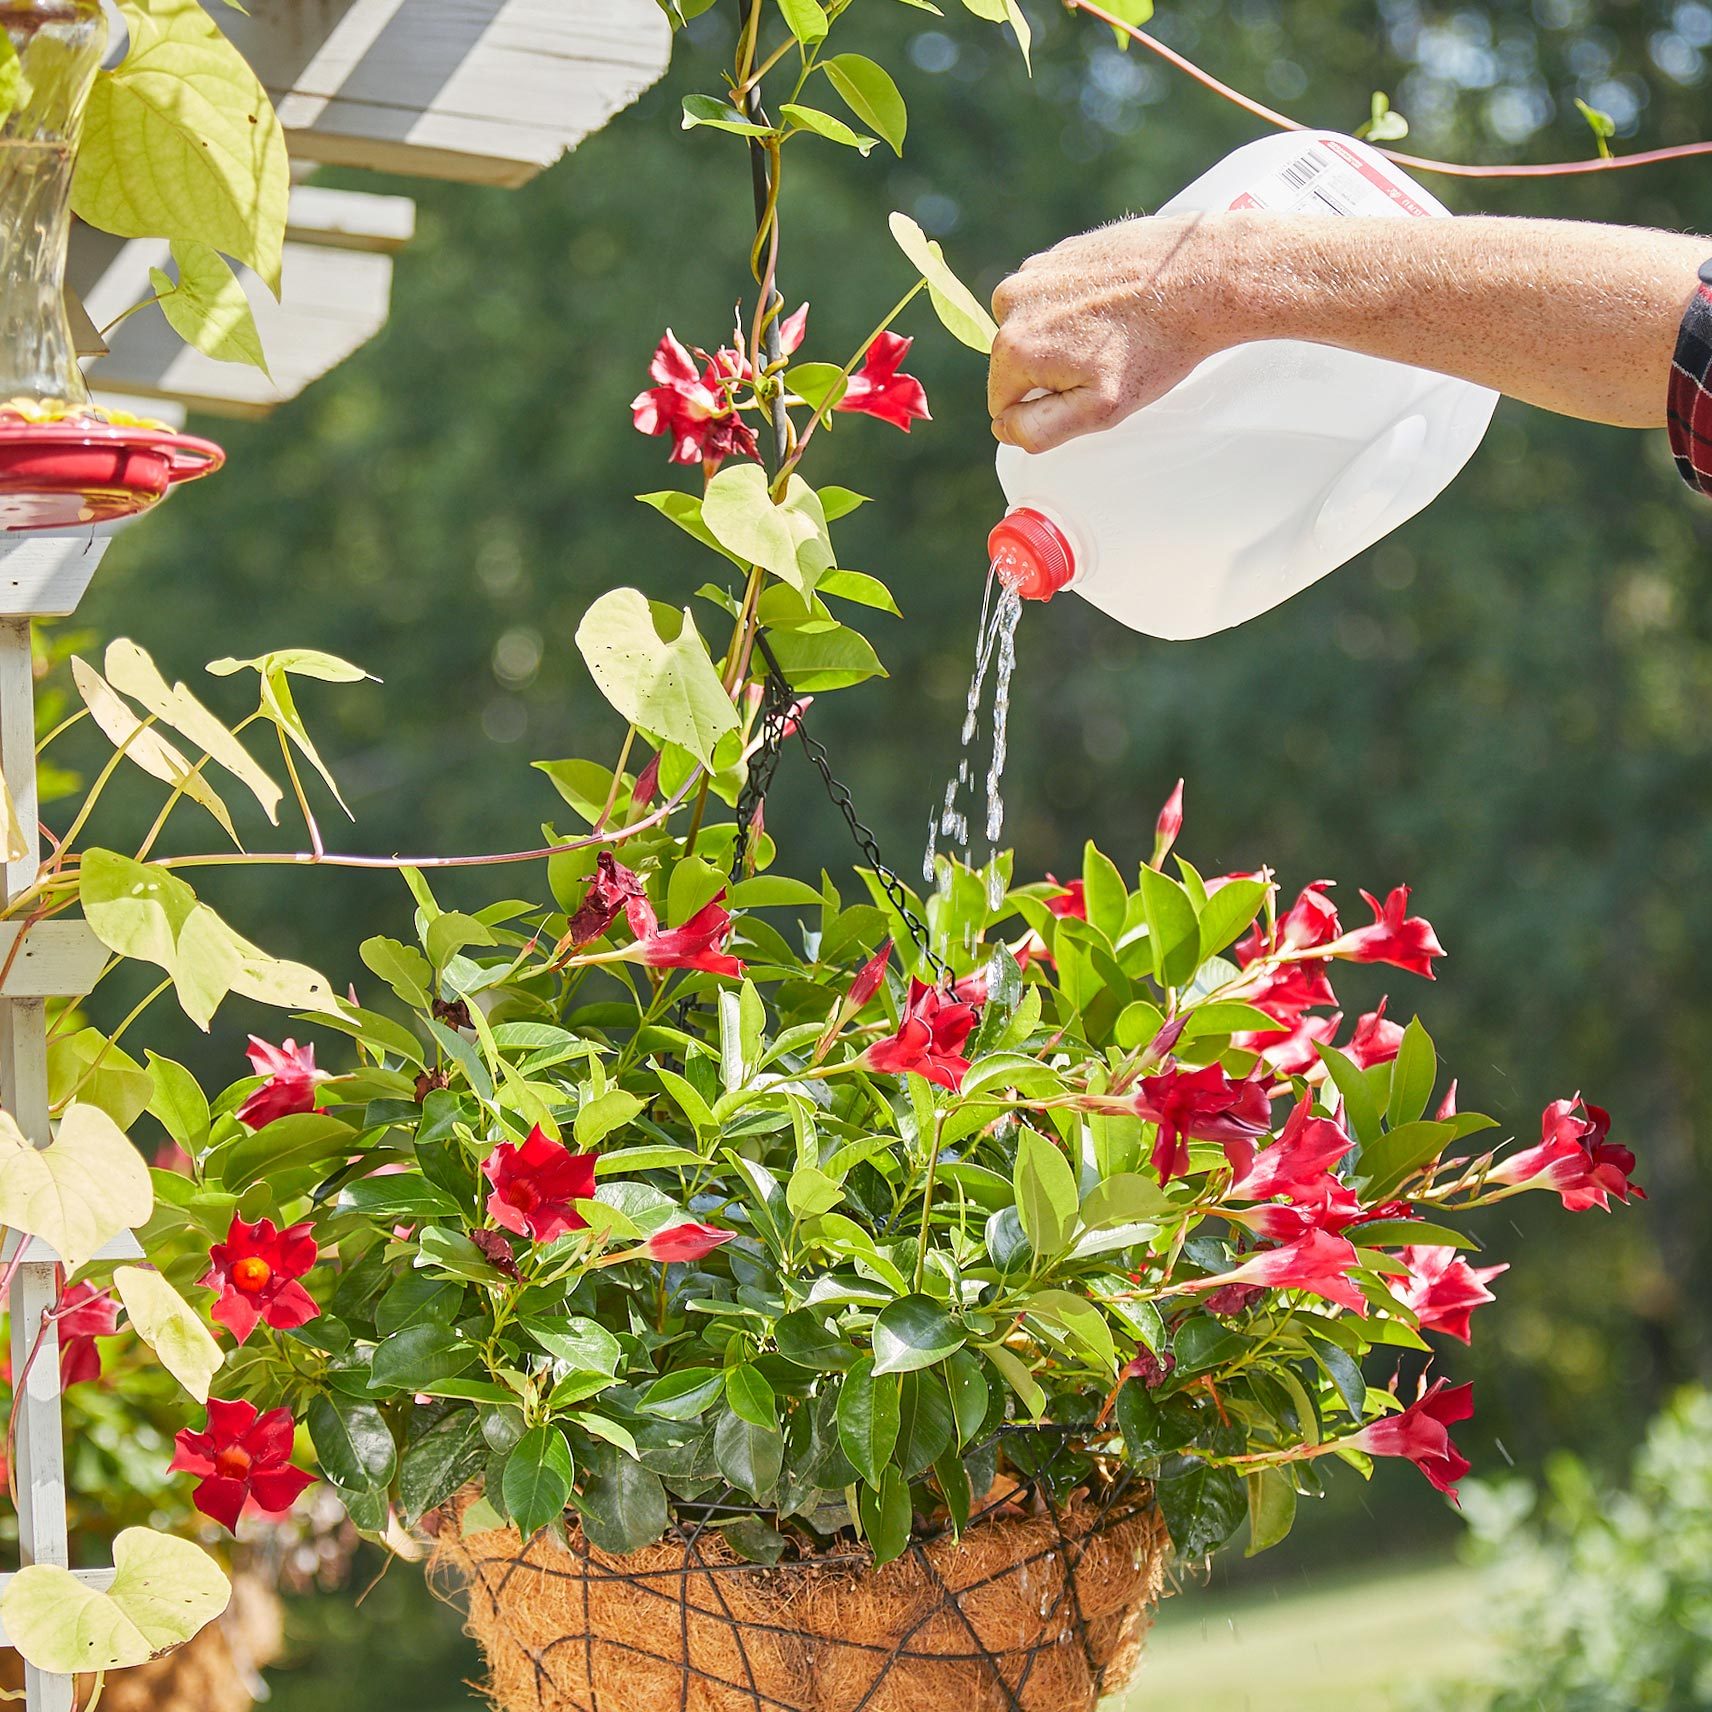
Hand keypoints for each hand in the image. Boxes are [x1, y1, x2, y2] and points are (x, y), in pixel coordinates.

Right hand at [988, 214, 1237, 453]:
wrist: (1201, 275)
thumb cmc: (1155, 347)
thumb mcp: (1099, 410)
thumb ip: (1039, 430)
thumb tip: (1003, 427)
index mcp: (1013, 347)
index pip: (1002, 403)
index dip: (1044, 408)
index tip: (1086, 388)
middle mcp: (1010, 302)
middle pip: (1014, 363)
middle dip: (1052, 370)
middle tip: (1105, 361)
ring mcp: (1033, 270)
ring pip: (1032, 329)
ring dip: (1062, 337)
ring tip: (1112, 331)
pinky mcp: (1058, 251)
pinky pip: (1052, 297)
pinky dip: (1077, 306)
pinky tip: (1115, 306)